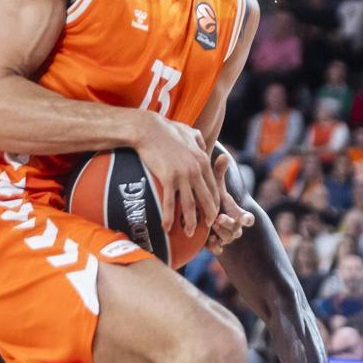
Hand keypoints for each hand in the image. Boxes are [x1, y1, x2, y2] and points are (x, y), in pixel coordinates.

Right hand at [134, 114, 220, 237]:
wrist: (148, 129)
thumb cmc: (166, 129)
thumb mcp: (188, 131)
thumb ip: (198, 139)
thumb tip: (203, 143)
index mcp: (202, 160)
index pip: (213, 187)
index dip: (214, 203)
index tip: (213, 214)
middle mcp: (196, 170)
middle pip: (206, 199)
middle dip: (208, 216)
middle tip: (206, 228)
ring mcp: (183, 175)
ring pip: (190, 205)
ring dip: (190, 222)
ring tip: (190, 233)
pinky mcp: (168, 178)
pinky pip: (169, 203)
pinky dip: (169, 217)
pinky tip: (167, 228)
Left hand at [206, 155, 254, 254]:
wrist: (200, 210)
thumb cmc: (210, 195)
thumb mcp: (214, 184)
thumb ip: (218, 172)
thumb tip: (223, 156)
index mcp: (236, 212)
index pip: (247, 218)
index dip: (248, 219)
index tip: (246, 219)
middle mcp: (233, 226)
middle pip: (237, 230)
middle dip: (229, 225)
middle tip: (220, 219)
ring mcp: (224, 236)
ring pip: (227, 239)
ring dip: (221, 234)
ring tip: (212, 228)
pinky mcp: (215, 244)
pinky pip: (218, 250)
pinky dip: (215, 247)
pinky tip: (208, 242)